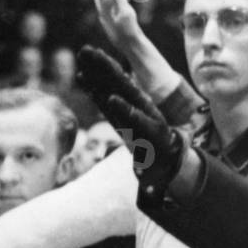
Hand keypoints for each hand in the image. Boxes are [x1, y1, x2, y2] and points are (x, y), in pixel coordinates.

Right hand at [77, 46, 186, 202]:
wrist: (166, 152)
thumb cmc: (161, 165)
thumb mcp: (159, 176)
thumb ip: (153, 184)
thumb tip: (152, 196)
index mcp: (151, 130)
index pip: (137, 117)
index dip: (127, 110)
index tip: (114, 102)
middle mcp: (141, 112)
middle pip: (124, 89)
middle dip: (108, 71)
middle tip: (93, 54)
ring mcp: (131, 106)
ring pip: (115, 83)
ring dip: (99, 67)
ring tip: (84, 52)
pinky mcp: (121, 106)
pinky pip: (106, 92)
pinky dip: (95, 83)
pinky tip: (81, 73)